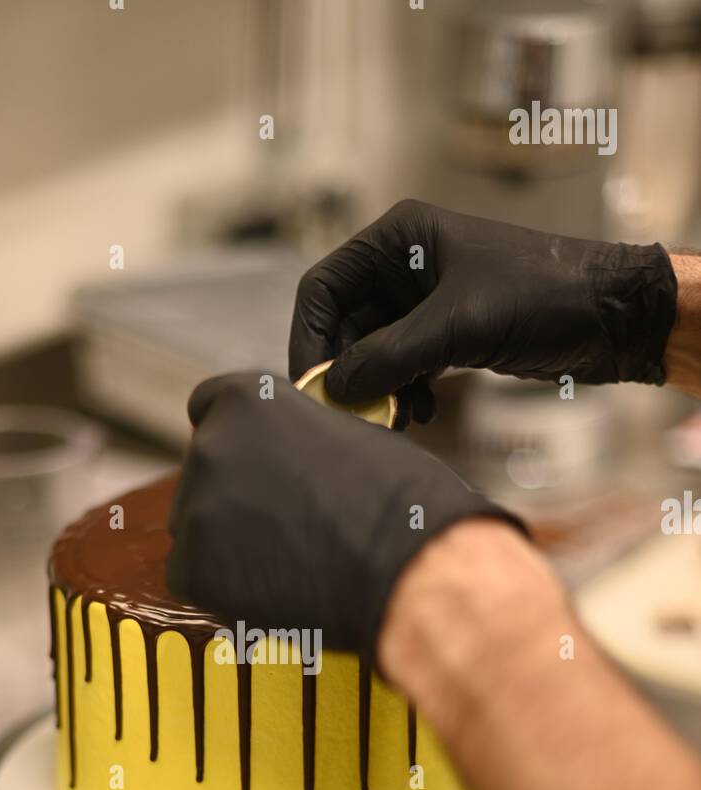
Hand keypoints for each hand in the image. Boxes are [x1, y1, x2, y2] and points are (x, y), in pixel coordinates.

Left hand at [167, 372, 521, 654]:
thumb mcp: (352, 436)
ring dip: (228, 540)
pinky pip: (194, 575)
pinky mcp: (191, 570)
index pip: (211, 407)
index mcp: (247, 399)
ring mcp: (195, 510)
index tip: (259, 461)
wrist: (410, 570)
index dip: (240, 437)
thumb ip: (301, 438)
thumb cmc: (401, 502)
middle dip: (235, 492)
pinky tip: (272, 589)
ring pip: (198, 525)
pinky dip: (225, 585)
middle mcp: (210, 446)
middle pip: (205, 471)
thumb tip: (292, 457)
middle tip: (285, 524)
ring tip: (288, 561)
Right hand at [289, 199, 676, 421]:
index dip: (309, 339)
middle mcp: (404, 263)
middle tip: (354, 415)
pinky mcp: (446, 331)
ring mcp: (424, 299)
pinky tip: (419, 415)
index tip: (314, 389)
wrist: (611, 316)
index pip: (323, 288)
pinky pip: (401, 365)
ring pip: (372, 351)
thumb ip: (391, 355)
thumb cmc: (542, 296)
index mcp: (400, 237)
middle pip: (343, 325)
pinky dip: (402, 392)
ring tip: (392, 420)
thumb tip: (335, 387)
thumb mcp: (459, 325)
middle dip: (346, 372)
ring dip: (375, 389)